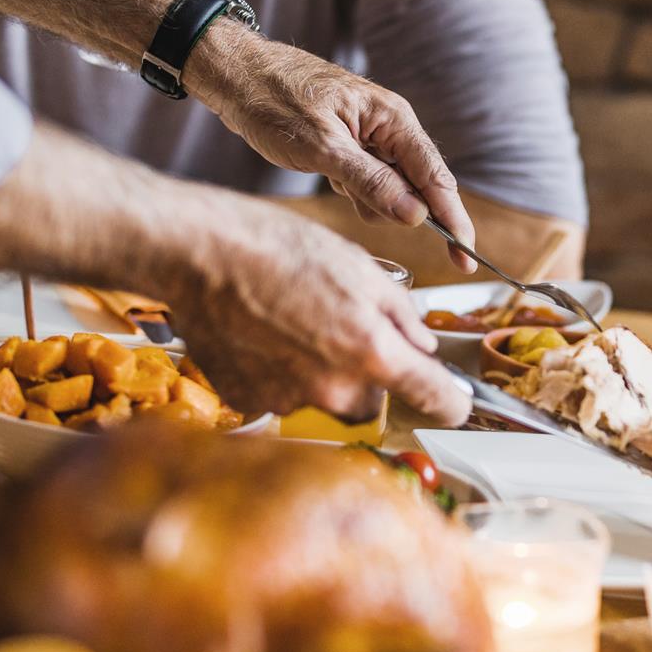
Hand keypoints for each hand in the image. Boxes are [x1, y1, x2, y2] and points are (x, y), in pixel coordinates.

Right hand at [168, 196, 470, 424]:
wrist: (198, 252)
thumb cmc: (280, 249)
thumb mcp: (362, 269)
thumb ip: (403, 316)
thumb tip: (424, 346)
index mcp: (375, 354)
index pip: (440, 402)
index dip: (452, 402)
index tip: (452, 400)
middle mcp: (336, 388)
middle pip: (373, 400)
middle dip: (367, 374)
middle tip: (341, 329)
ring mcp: (289, 400)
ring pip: (325, 398)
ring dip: (320, 372)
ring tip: (294, 323)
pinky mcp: (249, 401)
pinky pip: (280, 396)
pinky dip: (278, 374)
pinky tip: (262, 335)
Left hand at [188, 29, 477, 273]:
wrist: (233, 73)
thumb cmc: (272, 99)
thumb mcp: (321, 148)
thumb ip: (371, 182)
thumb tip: (416, 216)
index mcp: (393, 119)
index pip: (436, 178)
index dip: (453, 221)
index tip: (465, 258)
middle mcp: (391, 127)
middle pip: (418, 185)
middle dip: (397, 207)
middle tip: (353, 196)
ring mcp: (373, 136)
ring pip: (392, 187)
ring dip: (370, 198)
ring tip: (334, 180)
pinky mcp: (355, 145)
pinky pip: (370, 180)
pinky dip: (354, 189)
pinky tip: (329, 175)